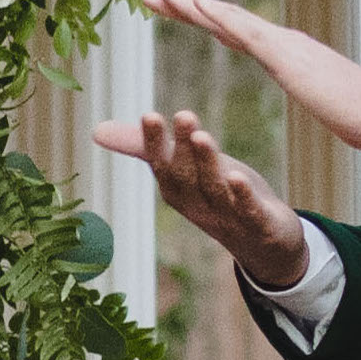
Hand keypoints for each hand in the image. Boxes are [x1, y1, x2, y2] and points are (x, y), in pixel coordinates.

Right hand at [99, 105, 312, 290]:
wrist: (264, 245)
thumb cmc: (220, 196)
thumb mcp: (187, 168)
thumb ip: (147, 148)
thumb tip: (95, 130)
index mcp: (177, 191)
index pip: (162, 165)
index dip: (155, 142)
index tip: (149, 115)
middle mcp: (197, 205)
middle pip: (187, 176)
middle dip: (184, 147)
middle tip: (184, 115)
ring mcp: (227, 217)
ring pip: (214, 189)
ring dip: (207, 164)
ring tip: (203, 136)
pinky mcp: (260, 225)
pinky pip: (249, 212)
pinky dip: (242, 197)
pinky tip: (238, 177)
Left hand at [151, 0, 360, 168]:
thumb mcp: (323, 99)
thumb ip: (308, 83)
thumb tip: (303, 78)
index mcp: (289, 54)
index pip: (237, 32)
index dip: (205, 19)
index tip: (175, 9)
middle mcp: (286, 43)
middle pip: (227, 19)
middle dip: (188, 6)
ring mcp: (289, 47)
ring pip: (231, 18)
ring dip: (194, 5)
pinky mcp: (292, 59)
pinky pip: (248, 32)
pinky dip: (220, 16)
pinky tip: (196, 5)